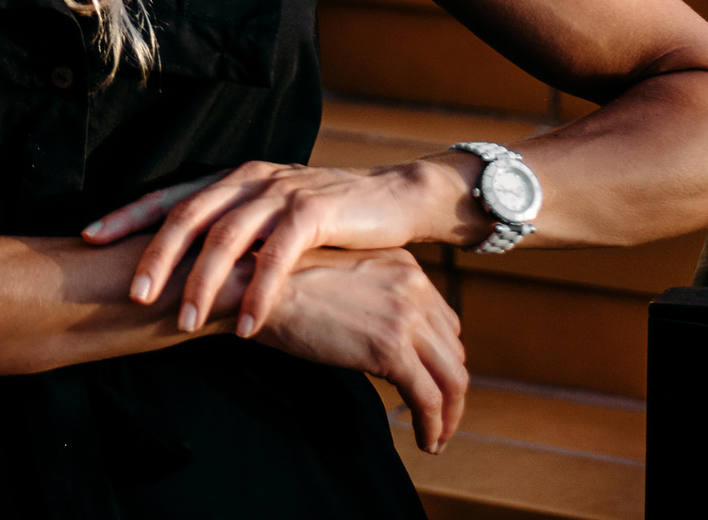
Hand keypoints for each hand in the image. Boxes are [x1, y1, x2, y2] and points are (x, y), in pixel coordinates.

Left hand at [81, 158, 469, 339]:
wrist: (392, 199)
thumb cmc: (324, 218)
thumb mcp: (268, 219)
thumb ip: (231, 233)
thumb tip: (180, 265)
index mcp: (230, 178)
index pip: (168, 195)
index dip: (126, 215)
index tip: (87, 238)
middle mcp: (247, 178)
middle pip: (188, 215)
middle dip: (156, 258)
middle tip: (133, 297)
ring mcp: (280, 192)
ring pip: (227, 237)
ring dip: (204, 284)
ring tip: (187, 323)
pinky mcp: (314, 211)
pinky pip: (277, 256)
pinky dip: (259, 292)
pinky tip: (249, 326)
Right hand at [254, 247, 468, 453]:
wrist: (254, 288)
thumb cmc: (281, 286)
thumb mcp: (341, 278)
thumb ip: (371, 296)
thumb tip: (378, 337)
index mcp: (404, 266)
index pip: (444, 320)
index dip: (440, 358)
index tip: (430, 383)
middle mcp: (414, 285)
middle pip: (453, 349)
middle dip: (450, 388)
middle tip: (438, 418)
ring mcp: (405, 316)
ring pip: (452, 378)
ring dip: (449, 415)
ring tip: (436, 438)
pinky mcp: (391, 348)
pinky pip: (429, 398)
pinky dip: (434, 425)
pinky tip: (426, 441)